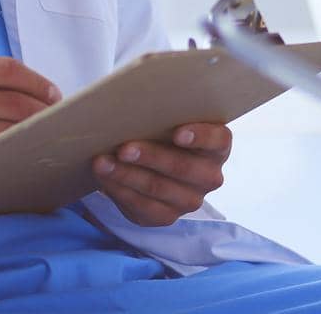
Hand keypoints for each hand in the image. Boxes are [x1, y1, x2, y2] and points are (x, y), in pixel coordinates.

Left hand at [91, 122, 231, 226]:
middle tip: (123, 148)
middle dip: (150, 157)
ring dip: (127, 175)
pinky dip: (120, 190)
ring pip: (158, 188)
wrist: (154, 163)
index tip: (178, 133)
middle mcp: (209, 176)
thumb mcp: (170, 120)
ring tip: (103, 162)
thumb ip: (165, 113)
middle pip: (182, 167)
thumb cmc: (163, 132)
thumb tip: (134, 104)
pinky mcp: (167, 216)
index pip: (218, 140)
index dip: (200, 137)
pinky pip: (142, 207)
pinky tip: (104, 178)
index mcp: (217, 146)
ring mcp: (189, 200)